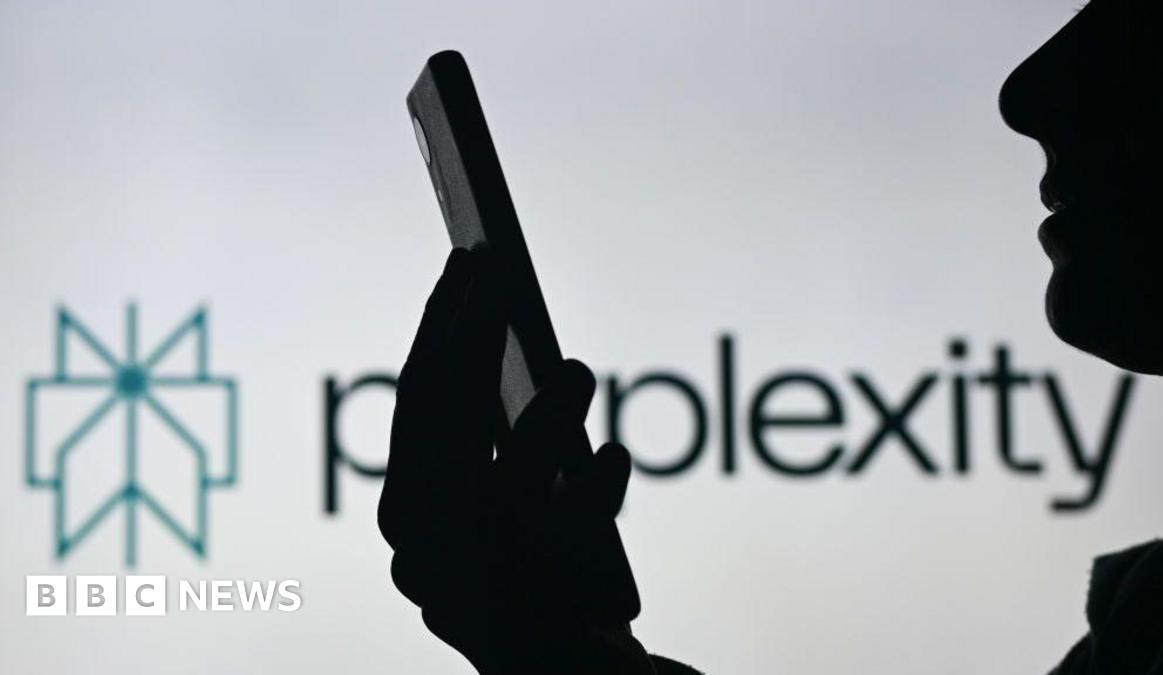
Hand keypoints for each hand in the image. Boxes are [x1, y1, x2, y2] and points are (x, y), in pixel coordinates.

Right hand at [378, 248, 652, 673]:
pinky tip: (614, 454)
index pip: (418, 405)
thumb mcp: (509, 495)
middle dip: (470, 345)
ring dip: (539, 419)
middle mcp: (421, 557)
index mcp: (409, 518)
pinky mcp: (531, 627)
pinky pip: (565, 550)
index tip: (470, 262)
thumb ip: (496, 429)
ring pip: (496, 490)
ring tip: (577, 369)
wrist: (562, 673)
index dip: (442, 328)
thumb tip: (510, 326)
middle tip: (503, 279)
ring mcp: (472, 594)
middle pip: (441, 432)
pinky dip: (592, 495)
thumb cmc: (543, 569)